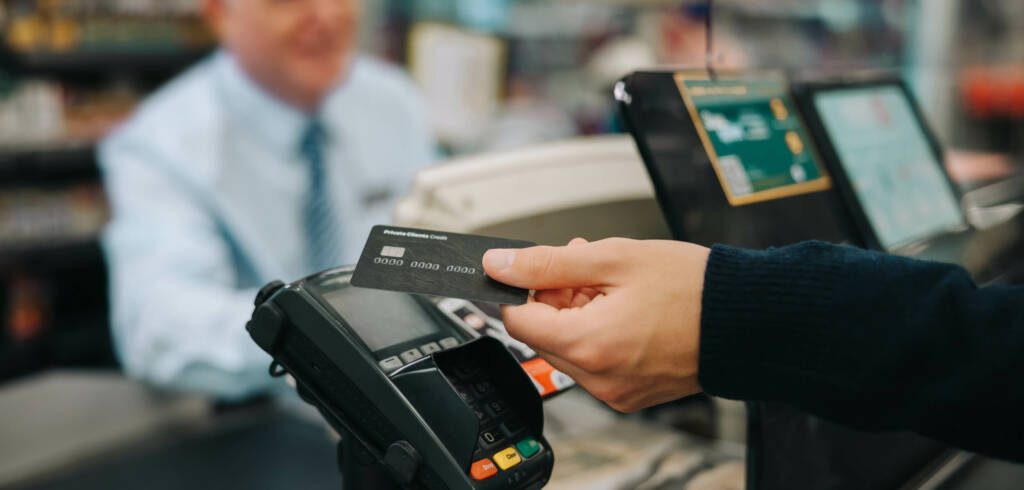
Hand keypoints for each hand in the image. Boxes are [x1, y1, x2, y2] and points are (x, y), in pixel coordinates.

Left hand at [483, 238, 710, 411]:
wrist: (748, 319)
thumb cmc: (693, 287)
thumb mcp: (613, 259)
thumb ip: (548, 263)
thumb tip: (499, 264)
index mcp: (590, 345)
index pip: (517, 322)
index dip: (524, 289)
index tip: (540, 270)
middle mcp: (599, 378)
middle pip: (543, 336)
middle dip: (557, 298)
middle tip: (587, 268)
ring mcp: (616, 392)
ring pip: (569, 348)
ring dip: (578, 314)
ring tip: (613, 285)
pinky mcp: (632, 395)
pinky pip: (596, 364)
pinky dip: (600, 334)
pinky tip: (625, 308)